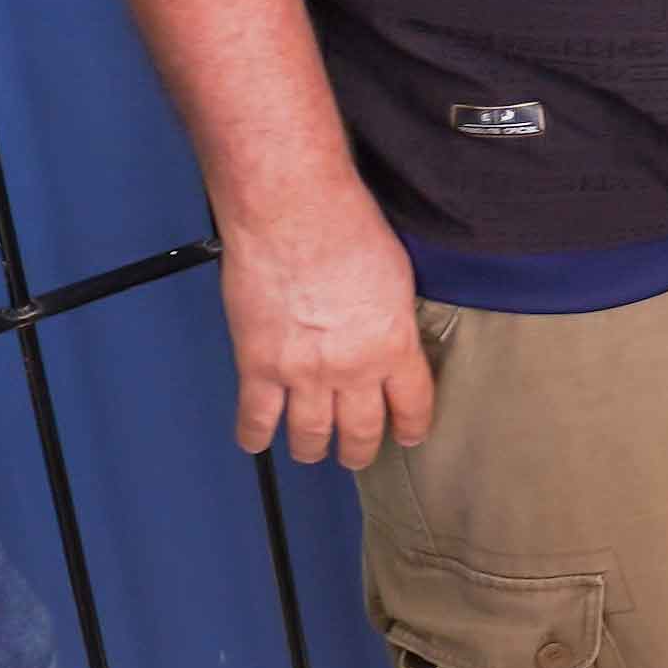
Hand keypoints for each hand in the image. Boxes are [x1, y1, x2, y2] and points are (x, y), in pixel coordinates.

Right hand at [222, 198, 432, 468]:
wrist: (292, 211)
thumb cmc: (347, 225)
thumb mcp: (396, 275)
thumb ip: (392, 318)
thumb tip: (386, 335)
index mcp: (393, 345)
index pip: (412, 405)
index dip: (412, 426)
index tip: (409, 435)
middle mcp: (352, 370)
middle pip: (361, 430)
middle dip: (361, 449)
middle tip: (357, 455)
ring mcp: (302, 373)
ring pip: (310, 435)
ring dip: (312, 448)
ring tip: (312, 451)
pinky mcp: (258, 365)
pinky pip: (256, 417)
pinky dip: (255, 436)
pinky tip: (258, 441)